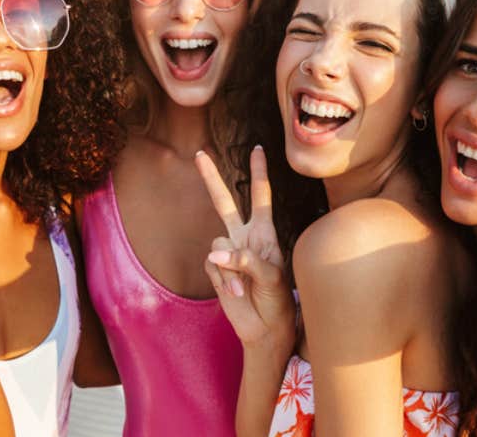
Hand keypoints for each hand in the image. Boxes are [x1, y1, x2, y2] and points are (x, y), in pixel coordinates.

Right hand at [195, 147, 294, 348]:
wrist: (265, 328)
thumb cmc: (278, 300)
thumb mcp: (271, 277)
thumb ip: (247, 261)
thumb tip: (216, 255)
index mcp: (265, 233)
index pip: (261, 196)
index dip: (258, 173)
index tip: (258, 148)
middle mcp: (244, 238)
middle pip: (223, 202)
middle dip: (211, 179)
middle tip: (199, 154)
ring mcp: (228, 254)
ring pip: (217, 244)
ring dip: (229, 268)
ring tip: (242, 288)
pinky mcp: (215, 270)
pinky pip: (211, 266)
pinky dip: (223, 280)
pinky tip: (234, 294)